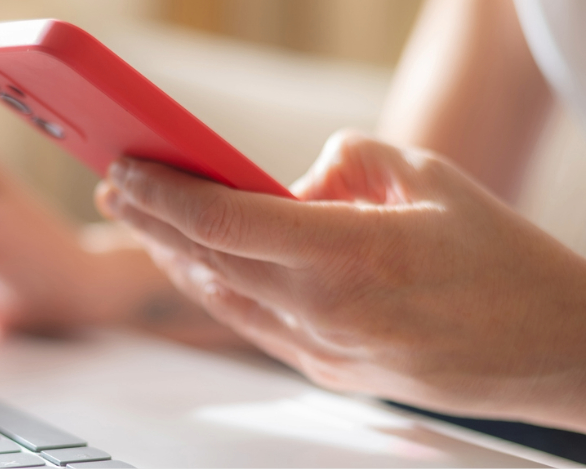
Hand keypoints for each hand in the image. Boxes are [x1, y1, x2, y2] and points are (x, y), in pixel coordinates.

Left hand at [96, 131, 585, 431]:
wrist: (552, 351)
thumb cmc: (504, 263)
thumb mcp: (431, 178)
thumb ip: (349, 161)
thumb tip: (292, 180)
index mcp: (352, 252)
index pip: (226, 218)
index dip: (166, 192)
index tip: (129, 168)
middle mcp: (327, 308)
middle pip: (208, 259)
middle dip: (151, 220)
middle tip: (115, 189)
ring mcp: (325, 348)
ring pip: (222, 298)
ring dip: (174, 257)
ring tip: (143, 222)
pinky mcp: (330, 370)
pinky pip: (253, 325)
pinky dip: (215, 292)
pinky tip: (197, 268)